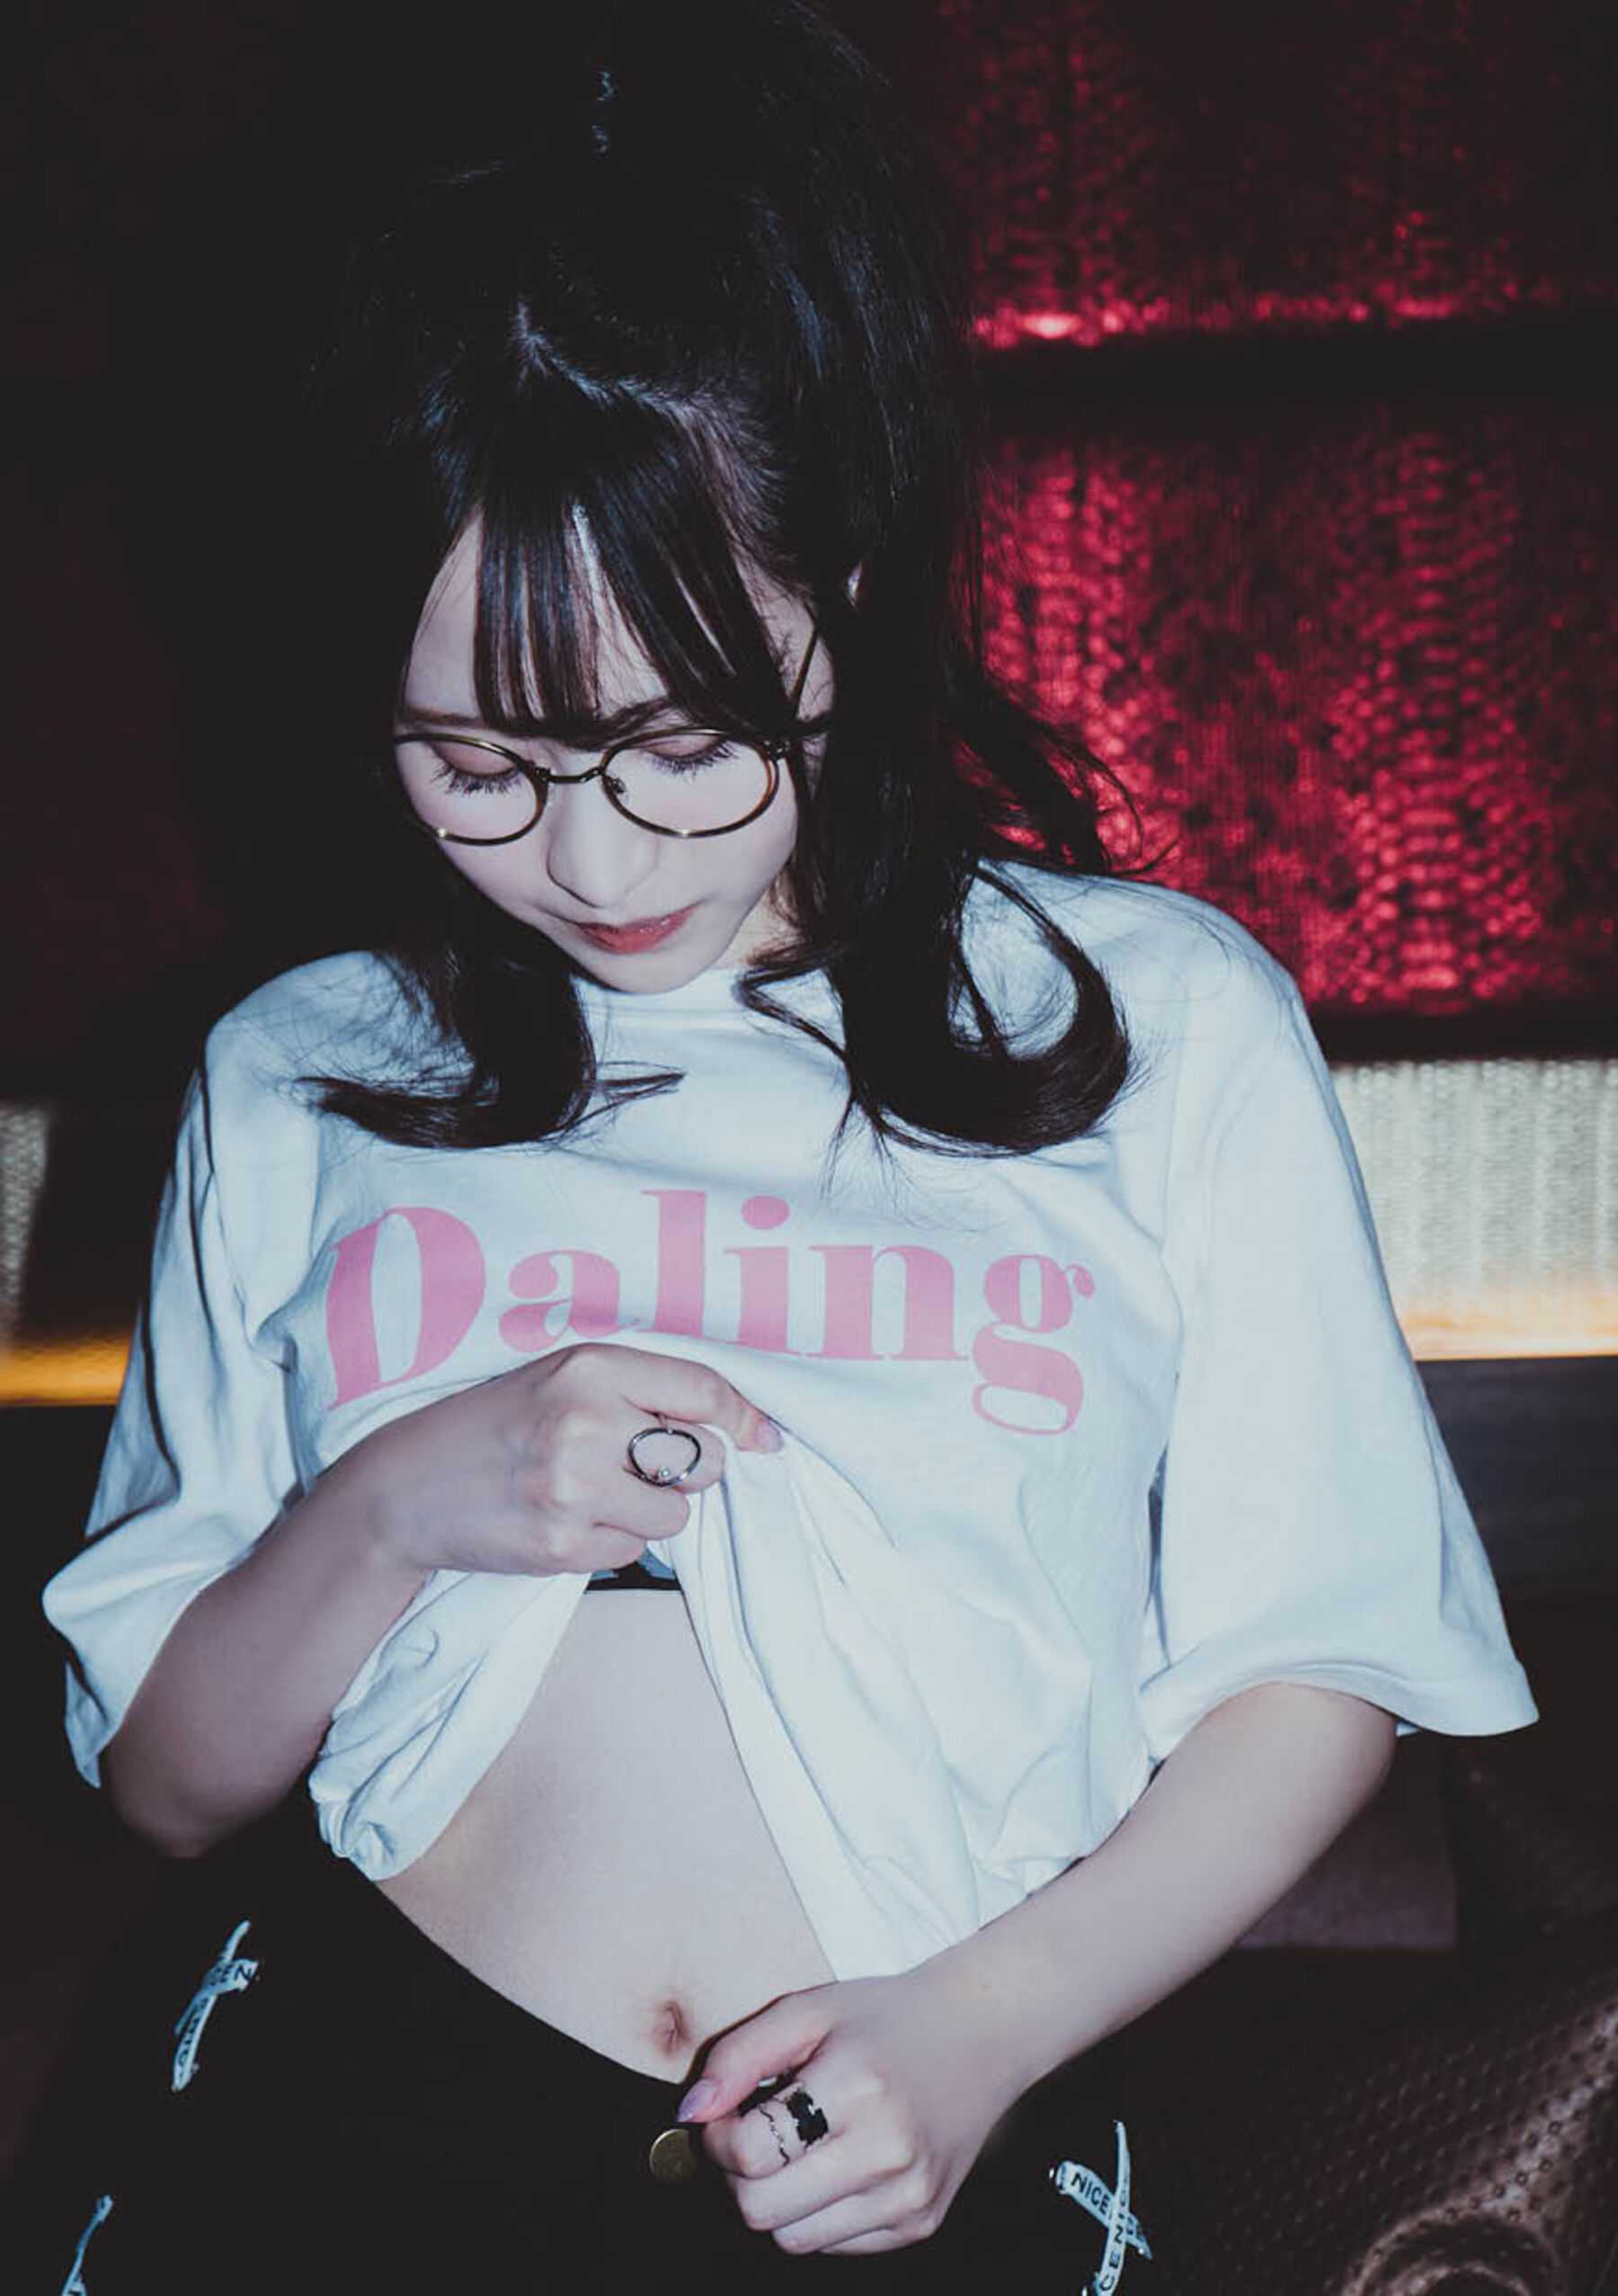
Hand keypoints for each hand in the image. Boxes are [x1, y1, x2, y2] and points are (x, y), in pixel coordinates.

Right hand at [336, 1341, 780, 1579]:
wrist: (405, 1487)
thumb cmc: (496, 1425)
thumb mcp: (561, 1379)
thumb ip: (643, 1391)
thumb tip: (746, 1430)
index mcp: (589, 1367)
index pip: (704, 1390)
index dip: (743, 1417)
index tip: (760, 1436)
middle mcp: (584, 1422)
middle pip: (703, 1459)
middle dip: (687, 1468)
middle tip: (639, 1464)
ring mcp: (572, 1488)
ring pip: (676, 1514)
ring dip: (651, 1511)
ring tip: (597, 1492)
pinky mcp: (561, 1546)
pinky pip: (634, 1552)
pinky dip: (614, 1542)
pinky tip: (569, 1520)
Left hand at [676, 1968, 1021, 2257]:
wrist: (980, 2036)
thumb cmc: (884, 2019)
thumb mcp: (808, 2010)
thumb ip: (738, 2055)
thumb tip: (690, 2114)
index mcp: (857, 2088)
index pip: (749, 2153)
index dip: (717, 2137)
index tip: (727, 2114)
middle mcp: (888, 2152)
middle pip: (762, 2211)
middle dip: (740, 2176)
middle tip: (756, 2135)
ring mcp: (908, 2197)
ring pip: (794, 2240)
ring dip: (778, 2200)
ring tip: (799, 2148)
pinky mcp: (920, 2223)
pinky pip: (835, 2246)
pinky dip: (819, 2213)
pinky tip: (839, 2164)